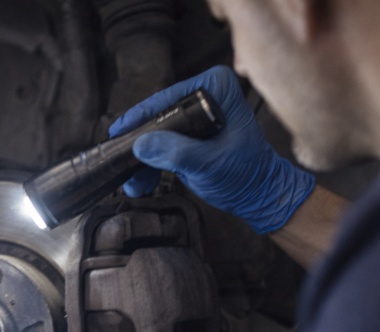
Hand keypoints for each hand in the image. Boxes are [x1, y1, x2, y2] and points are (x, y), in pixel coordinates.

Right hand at [109, 65, 314, 234]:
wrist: (258, 195)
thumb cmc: (246, 174)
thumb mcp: (209, 164)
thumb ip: (176, 153)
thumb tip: (141, 145)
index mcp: (218, 88)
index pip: (169, 97)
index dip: (143, 117)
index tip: (122, 131)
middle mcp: (206, 95)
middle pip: (158, 115)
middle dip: (140, 142)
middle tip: (121, 158)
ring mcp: (196, 115)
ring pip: (156, 131)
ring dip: (141, 157)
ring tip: (133, 181)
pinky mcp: (190, 133)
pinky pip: (162, 143)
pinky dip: (150, 162)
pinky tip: (142, 180)